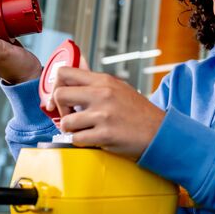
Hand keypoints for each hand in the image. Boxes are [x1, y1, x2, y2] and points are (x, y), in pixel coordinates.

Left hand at [49, 66, 165, 159]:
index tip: (58, 98)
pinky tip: (92, 139)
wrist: (159, 131)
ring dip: (71, 129)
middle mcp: (102, 94)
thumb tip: (74, 72)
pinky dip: (80, 142)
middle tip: (70, 116)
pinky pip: (76, 139)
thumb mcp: (118, 88)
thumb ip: (95, 82)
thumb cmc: (138, 112)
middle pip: (59, 94)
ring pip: (65, 122)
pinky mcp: (105, 135)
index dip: (55, 86)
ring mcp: (103, 115)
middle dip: (59, 109)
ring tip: (85, 129)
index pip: (65, 72)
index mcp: (104, 80)